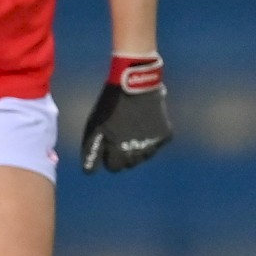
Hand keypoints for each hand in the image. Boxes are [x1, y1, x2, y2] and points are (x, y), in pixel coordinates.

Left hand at [80, 54, 171, 173]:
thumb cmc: (110, 104)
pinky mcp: (166, 135)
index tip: (108, 143)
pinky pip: (157, 142)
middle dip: (124, 153)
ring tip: (132, 127)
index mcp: (119, 153)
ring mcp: (154, 145)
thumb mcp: (95, 126)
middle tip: (120, 134)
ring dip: (138, 146)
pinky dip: (151, 135)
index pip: (114, 167)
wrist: (136, 82)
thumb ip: (92, 150)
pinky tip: (145, 122)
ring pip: (145, 155)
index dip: (109, 156)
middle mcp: (138, 154)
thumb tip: (88, 172)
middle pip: (130, 163)